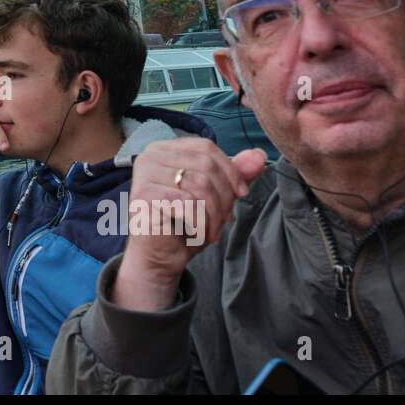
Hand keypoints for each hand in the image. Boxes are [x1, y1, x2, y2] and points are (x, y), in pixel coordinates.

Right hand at [110, 138, 265, 311]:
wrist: (159, 257)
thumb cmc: (183, 224)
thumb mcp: (215, 196)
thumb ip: (235, 174)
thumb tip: (260, 155)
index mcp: (163, 149)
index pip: (205, 147)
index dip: (230, 170)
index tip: (241, 193)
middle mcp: (149, 157)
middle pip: (205, 165)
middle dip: (224, 197)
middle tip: (224, 220)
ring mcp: (144, 175)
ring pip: (200, 185)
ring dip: (215, 214)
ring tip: (212, 230)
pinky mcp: (144, 197)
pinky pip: (188, 204)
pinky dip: (201, 223)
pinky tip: (198, 233)